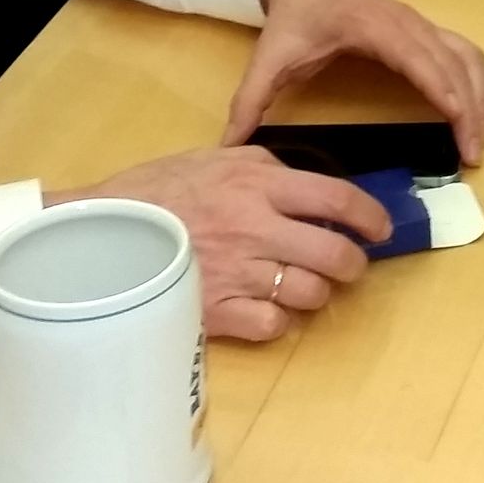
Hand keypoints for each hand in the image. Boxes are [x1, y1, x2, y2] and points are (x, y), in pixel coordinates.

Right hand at [50, 145, 390, 340]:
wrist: (101, 232)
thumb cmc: (157, 189)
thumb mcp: (215, 157)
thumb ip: (265, 167)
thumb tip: (306, 183)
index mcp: (258, 185)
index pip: (337, 200)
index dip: (371, 217)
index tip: (381, 228)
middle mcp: (257, 229)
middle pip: (334, 255)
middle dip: (353, 264)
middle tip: (349, 265)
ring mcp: (238, 274)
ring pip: (310, 294)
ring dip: (316, 292)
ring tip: (304, 286)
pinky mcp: (217, 312)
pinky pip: (273, 325)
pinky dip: (278, 320)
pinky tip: (267, 307)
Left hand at [232, 0, 483, 162]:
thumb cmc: (296, 14)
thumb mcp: (270, 55)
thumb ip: (250, 100)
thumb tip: (230, 145)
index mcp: (375, 27)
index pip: (419, 58)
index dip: (442, 89)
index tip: (459, 121)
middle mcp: (408, 23)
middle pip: (452, 62)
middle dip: (468, 107)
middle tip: (472, 155)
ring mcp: (421, 24)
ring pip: (466, 55)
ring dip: (482, 94)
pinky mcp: (426, 30)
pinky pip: (464, 51)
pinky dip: (482, 79)